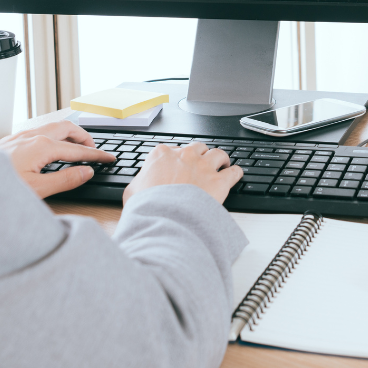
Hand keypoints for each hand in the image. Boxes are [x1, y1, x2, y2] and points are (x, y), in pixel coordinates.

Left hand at [0, 120, 114, 198]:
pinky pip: (39, 130)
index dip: (97, 155)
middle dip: (85, 136)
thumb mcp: (37, 190)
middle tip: (95, 149)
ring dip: (69, 133)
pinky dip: (54, 135)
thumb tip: (87, 171)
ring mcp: (20, 136)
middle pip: (68, 128)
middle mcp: (33, 136)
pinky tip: (50, 147)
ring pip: (52, 126)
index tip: (109, 159)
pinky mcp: (11, 140)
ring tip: (76, 145)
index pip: (79, 149)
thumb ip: (65, 179)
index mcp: (43, 146)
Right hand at [122, 141, 242, 205]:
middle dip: (200, 155)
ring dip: (220, 159)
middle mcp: (185, 156)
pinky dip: (235, 172)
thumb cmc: (147, 207)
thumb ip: (139, 182)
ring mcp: (203, 167)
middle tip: (201, 165)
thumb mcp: (132, 191)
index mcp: (162, 155)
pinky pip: (234, 172)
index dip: (177, 159)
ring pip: (218, 154)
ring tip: (222, 164)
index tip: (179, 166)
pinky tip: (235, 175)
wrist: (165, 219)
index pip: (172, 150)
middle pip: (197, 148)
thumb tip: (140, 184)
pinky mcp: (219, 181)